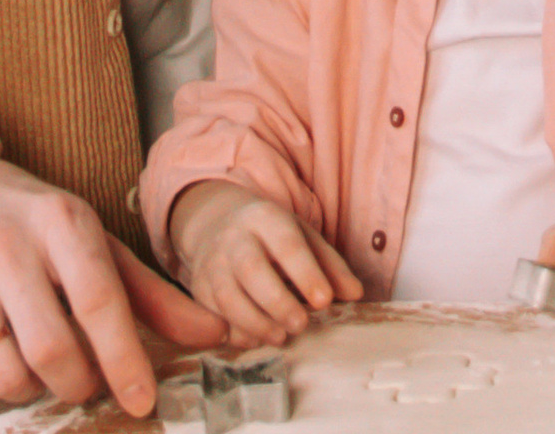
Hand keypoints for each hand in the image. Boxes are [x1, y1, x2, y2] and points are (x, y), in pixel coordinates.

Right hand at [0, 148, 223, 410]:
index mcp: (61, 221)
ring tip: (41, 364)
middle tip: (85, 380)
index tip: (144, 400)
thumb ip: (149, 291)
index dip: (124, 360)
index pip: (100, 302)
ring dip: (34, 389)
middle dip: (79, 384)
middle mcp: (8, 248)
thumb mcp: (90, 238)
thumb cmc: (29, 219)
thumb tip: (214, 331)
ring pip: (8, 376)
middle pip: (54, 351)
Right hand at [170, 179, 364, 346]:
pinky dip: (237, 333)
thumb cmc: (271, 236)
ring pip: (228, 298)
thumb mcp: (303, 237)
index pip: (287, 244)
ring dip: (256, 323)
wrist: (216, 224)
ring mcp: (213, 264)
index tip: (325, 301)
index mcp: (266, 218)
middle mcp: (235, 238)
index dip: (306, 273)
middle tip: (302, 324)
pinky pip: (216, 317)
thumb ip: (330, 265)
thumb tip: (355, 293)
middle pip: (252, 270)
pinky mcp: (199, 289)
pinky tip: (258, 337)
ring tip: (282, 335)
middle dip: (278, 302)